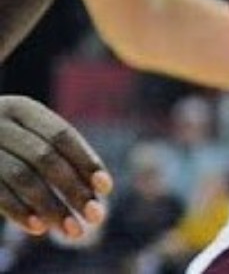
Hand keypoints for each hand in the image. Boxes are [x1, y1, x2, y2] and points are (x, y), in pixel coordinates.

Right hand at [0, 96, 112, 238]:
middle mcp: (0, 123)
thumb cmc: (3, 146)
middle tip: (96, 216)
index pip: (62, 135)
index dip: (86, 160)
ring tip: (73, 230)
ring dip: (51, 206)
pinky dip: (20, 212)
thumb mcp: (25, 138)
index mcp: (22, 110)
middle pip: (45, 157)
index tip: (107, 188)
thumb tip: (97, 189)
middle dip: (74, 189)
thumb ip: (55, 156)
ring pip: (23, 177)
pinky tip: (40, 228)